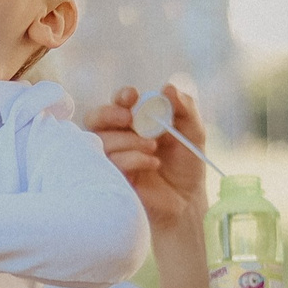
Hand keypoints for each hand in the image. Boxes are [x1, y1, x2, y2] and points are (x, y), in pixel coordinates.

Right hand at [84, 81, 209, 235]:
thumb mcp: (192, 131)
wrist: (188, 199)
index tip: (132, 96)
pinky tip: (153, 163)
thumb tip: (168, 87)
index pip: (118, 104)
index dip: (121, 96)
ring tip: (153, 147)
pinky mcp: (112, 179)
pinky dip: (132, 159)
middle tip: (129, 119)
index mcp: (134, 122)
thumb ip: (184, 108)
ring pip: (102, 141)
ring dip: (128, 140)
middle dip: (109, 114)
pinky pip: (110, 163)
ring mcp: (113, 159)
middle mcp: (119, 138)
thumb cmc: (186, 164)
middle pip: (94, 118)